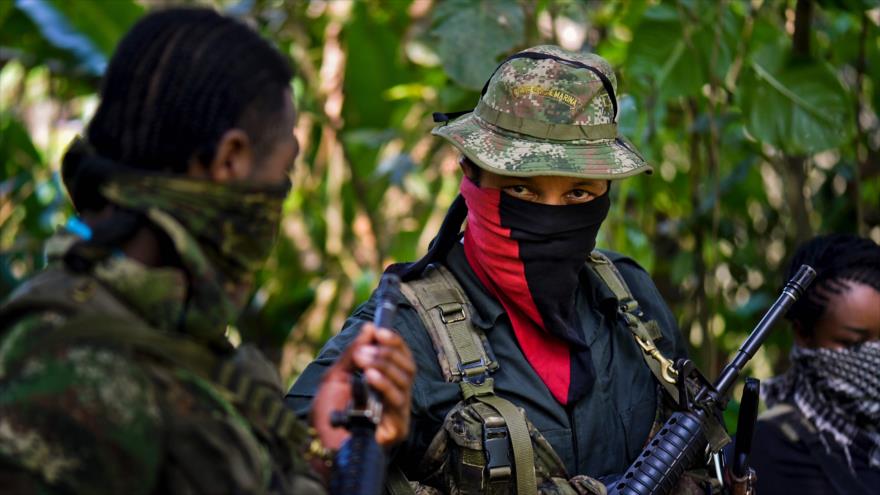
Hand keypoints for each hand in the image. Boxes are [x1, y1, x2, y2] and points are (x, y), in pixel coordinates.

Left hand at [311, 323, 415, 449]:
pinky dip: (384, 385)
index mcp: (384, 383)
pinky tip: (369, 377)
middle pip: (408, 367)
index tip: (380, 331)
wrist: (316, 447)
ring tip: (363, 360)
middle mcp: (395, 397)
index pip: (401, 358)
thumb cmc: (325, 417)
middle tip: (365, 350)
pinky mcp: (397, 428)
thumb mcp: (335, 377)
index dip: (394, 342)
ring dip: (384, 365)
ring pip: (404, 381)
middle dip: (387, 353)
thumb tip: (370, 327)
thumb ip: (353, 353)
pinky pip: (397, 401)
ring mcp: (398, 413)